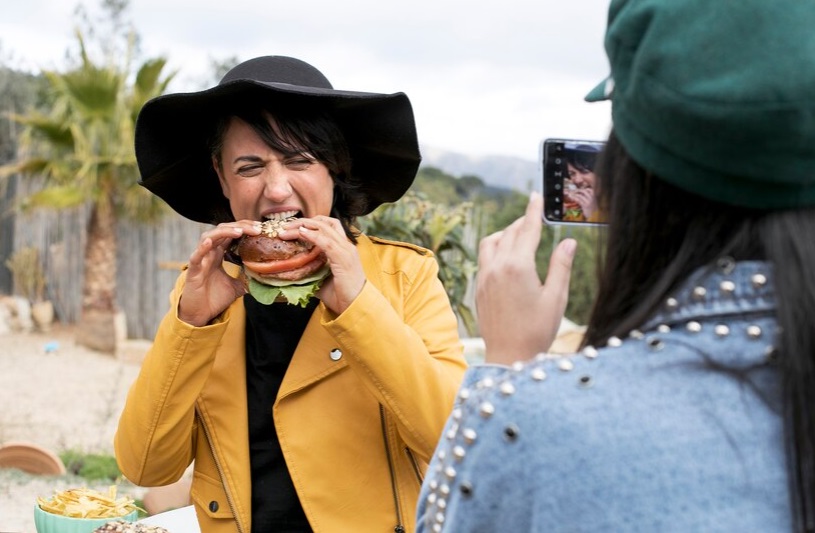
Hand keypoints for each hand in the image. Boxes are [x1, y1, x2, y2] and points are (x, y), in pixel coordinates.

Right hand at [178, 221, 260, 326]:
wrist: (200, 314)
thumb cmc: (214, 298)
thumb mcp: (237, 287)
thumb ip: (248, 279)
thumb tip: (264, 278)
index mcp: (219, 254)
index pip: (232, 234)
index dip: (245, 228)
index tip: (261, 228)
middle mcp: (210, 253)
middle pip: (223, 230)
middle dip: (240, 226)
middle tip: (257, 228)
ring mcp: (201, 260)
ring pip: (208, 237)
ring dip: (224, 232)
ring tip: (239, 231)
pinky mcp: (193, 270)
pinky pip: (196, 256)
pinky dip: (202, 248)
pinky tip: (210, 242)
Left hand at [279, 216, 365, 314]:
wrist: (355, 307)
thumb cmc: (340, 296)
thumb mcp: (322, 279)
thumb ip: (311, 271)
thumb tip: (291, 270)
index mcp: (343, 248)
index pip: (328, 226)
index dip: (310, 223)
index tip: (291, 227)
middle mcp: (346, 246)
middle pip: (324, 222)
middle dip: (303, 221)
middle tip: (285, 226)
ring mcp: (346, 251)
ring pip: (323, 228)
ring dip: (302, 226)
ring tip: (287, 230)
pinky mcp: (343, 258)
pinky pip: (326, 241)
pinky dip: (312, 235)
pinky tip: (300, 233)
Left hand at [475, 192, 576, 364]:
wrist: (509, 356)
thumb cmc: (537, 331)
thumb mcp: (556, 298)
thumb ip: (561, 266)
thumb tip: (569, 241)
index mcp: (518, 267)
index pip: (527, 230)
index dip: (533, 211)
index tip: (535, 195)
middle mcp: (497, 267)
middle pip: (510, 233)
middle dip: (523, 222)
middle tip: (535, 216)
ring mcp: (485, 277)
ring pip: (491, 242)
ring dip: (506, 233)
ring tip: (521, 235)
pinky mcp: (480, 287)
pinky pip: (485, 257)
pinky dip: (495, 248)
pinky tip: (508, 256)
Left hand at [571, 188, 596, 218]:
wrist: (594, 216)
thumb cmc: (593, 210)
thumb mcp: (593, 202)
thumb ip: (589, 198)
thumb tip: (582, 193)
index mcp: (594, 197)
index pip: (590, 190)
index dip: (584, 189)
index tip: (580, 189)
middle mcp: (592, 198)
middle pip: (584, 191)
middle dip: (578, 190)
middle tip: (574, 191)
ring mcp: (588, 202)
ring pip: (580, 195)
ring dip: (575, 194)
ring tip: (572, 195)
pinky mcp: (585, 206)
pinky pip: (579, 200)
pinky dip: (575, 198)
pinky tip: (573, 198)